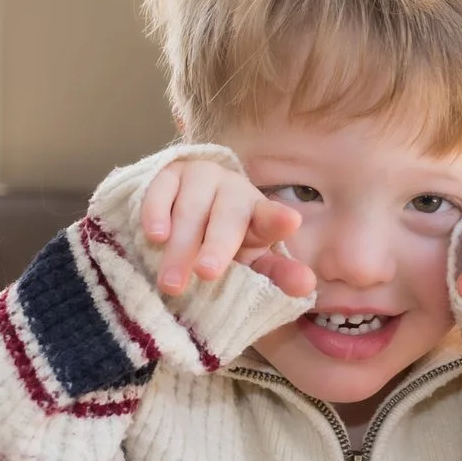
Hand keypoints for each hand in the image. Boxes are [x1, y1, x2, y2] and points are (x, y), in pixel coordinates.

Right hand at [140, 160, 316, 299]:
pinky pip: (160, 190)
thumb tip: (306, 286)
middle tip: (207, 275)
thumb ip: (276, 274)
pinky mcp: (168, 174)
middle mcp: (232, 191)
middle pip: (227, 217)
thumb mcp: (250, 262)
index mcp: (258, 213)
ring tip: (171, 282)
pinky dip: (156, 212)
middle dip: (217, 246)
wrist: (182, 215)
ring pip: (191, 209)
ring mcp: (199, 179)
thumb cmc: (224, 244)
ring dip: (181, 246)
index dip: (278, 220)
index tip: (291, 222)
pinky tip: (155, 236)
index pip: (271, 217)